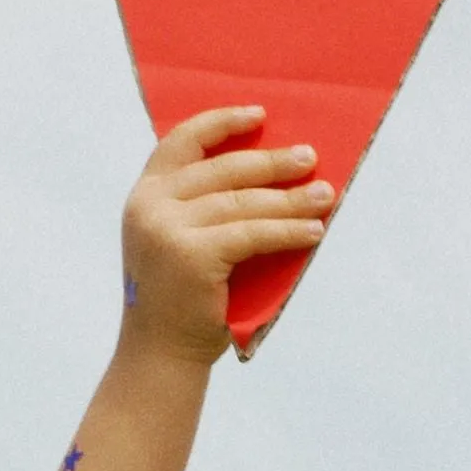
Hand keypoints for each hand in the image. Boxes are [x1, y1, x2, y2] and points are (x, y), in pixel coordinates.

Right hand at [119, 107, 336, 362]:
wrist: (160, 355)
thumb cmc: (182, 300)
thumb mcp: (181, 240)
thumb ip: (205, 207)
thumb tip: (275, 175)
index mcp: (145, 195)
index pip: (181, 141)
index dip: (221, 123)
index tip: (260, 115)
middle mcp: (149, 205)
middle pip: (223, 170)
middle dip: (272, 163)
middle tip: (310, 158)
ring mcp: (167, 229)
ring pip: (243, 202)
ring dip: (291, 199)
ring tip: (326, 195)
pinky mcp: (192, 254)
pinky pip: (252, 233)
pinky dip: (288, 231)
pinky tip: (313, 231)